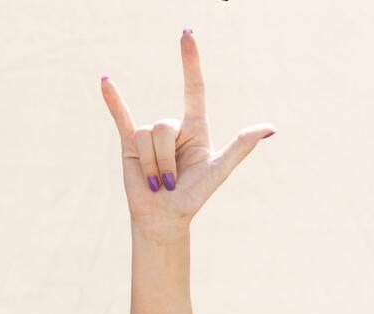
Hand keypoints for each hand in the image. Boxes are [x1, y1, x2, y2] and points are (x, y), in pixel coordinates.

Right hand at [101, 30, 274, 224]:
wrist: (163, 218)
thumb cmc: (193, 197)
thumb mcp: (219, 171)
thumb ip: (240, 147)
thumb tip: (269, 128)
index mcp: (196, 128)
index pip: (194, 88)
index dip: (190, 62)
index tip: (186, 35)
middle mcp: (173, 127)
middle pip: (164, 126)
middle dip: (165, 159)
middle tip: (170, 182)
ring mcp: (150, 135)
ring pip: (146, 136)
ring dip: (151, 166)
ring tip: (157, 183)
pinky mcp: (130, 144)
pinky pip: (121, 117)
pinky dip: (113, 100)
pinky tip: (105, 81)